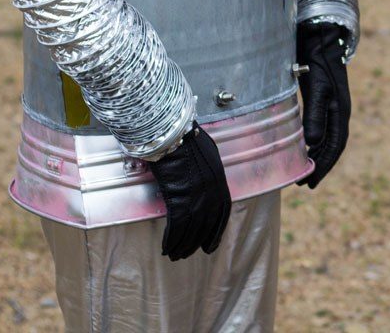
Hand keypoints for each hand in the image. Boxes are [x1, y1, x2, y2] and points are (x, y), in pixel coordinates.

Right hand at [146, 123, 231, 259]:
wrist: (173, 134)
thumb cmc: (187, 139)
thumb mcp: (207, 155)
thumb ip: (208, 172)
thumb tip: (203, 182)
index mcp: (220, 181)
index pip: (222, 213)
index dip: (216, 232)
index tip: (210, 245)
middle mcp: (211, 192)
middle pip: (206, 225)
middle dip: (196, 242)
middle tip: (187, 254)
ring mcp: (196, 196)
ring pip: (190, 230)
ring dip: (182, 245)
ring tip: (175, 255)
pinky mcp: (179, 198)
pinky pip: (176, 226)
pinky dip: (171, 239)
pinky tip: (166, 248)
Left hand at [295, 22, 350, 188]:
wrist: (322, 37)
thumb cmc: (318, 62)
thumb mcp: (316, 88)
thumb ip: (315, 115)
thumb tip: (313, 145)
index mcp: (341, 111)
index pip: (335, 146)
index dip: (324, 166)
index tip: (310, 183)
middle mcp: (340, 111)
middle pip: (334, 145)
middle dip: (321, 165)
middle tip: (306, 183)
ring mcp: (334, 104)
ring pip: (329, 137)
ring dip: (319, 154)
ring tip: (306, 169)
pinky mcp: (325, 97)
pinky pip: (323, 127)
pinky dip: (316, 140)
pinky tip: (305, 145)